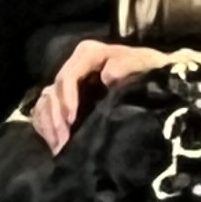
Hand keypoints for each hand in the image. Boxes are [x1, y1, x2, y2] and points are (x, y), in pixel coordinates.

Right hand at [31, 37, 169, 150]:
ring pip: (45, 102)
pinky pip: (43, 111)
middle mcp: (74, 66)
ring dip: (50, 125)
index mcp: (89, 54)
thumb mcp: (146, 63)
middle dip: (57, 117)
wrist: (156, 79)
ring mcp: (68, 83)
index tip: (73, 120)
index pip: (69, 76)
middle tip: (65, 141)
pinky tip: (56, 144)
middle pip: (53, 91)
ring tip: (61, 147)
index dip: (67, 98)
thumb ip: (128, 64)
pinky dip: (46, 127)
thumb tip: (108, 75)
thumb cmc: (151, 70)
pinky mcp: (65, 98)